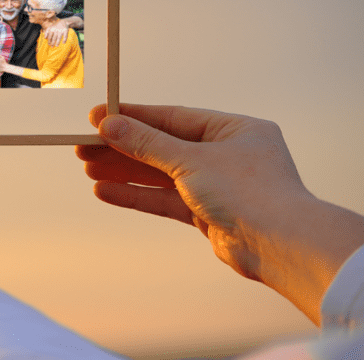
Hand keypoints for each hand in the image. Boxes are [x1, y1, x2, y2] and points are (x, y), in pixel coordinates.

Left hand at [43, 20, 68, 46]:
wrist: (63, 21)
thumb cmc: (55, 25)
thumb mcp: (50, 27)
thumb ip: (47, 32)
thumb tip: (44, 38)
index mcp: (52, 29)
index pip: (50, 36)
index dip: (49, 41)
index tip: (49, 44)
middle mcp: (56, 30)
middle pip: (54, 38)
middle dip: (52, 43)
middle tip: (52, 46)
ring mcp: (61, 30)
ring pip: (59, 37)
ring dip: (58, 42)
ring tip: (56, 45)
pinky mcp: (65, 30)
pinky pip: (65, 36)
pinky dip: (64, 39)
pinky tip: (63, 43)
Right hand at [76, 103, 363, 323]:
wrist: (280, 247)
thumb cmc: (248, 193)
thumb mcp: (190, 160)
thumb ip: (147, 143)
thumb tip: (109, 124)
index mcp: (234, 130)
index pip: (173, 118)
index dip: (133, 117)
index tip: (97, 116)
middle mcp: (227, 154)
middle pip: (163, 147)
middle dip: (123, 148)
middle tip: (83, 146)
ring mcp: (217, 185)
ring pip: (161, 174)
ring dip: (125, 172)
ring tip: (87, 168)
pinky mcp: (208, 214)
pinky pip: (165, 199)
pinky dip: (137, 195)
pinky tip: (106, 191)